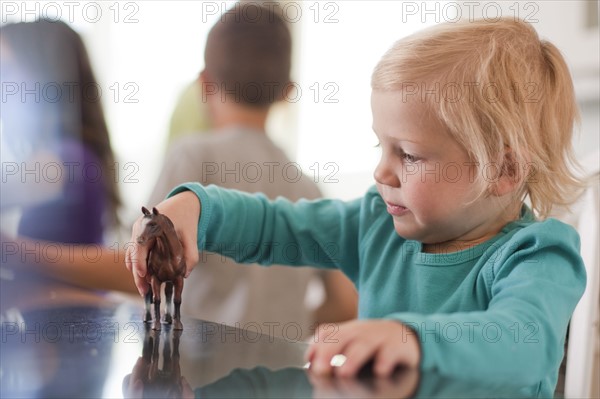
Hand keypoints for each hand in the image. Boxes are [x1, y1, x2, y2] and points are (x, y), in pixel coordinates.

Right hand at [125, 191, 200, 295]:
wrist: (184, 204)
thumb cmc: (186, 218)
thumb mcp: (192, 236)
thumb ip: (191, 255)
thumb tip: (184, 275)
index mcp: (150, 223)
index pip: (139, 244)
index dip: (139, 261)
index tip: (143, 275)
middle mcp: (140, 227)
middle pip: (133, 254)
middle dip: (138, 274)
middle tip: (145, 292)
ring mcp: (138, 232)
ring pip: (132, 256)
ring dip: (138, 273)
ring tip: (146, 290)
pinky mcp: (140, 238)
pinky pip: (136, 254)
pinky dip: (140, 266)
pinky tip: (147, 280)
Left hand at [305, 320, 420, 377]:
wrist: (405, 334)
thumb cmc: (373, 342)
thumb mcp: (351, 340)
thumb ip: (332, 348)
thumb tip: (312, 363)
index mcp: (348, 330)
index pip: (327, 334)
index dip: (316, 347)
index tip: (310, 362)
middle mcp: (361, 331)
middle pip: (342, 337)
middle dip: (329, 352)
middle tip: (321, 370)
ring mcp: (380, 337)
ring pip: (364, 345)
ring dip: (352, 359)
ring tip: (343, 372)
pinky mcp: (397, 346)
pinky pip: (391, 352)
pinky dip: (385, 361)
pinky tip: (380, 371)